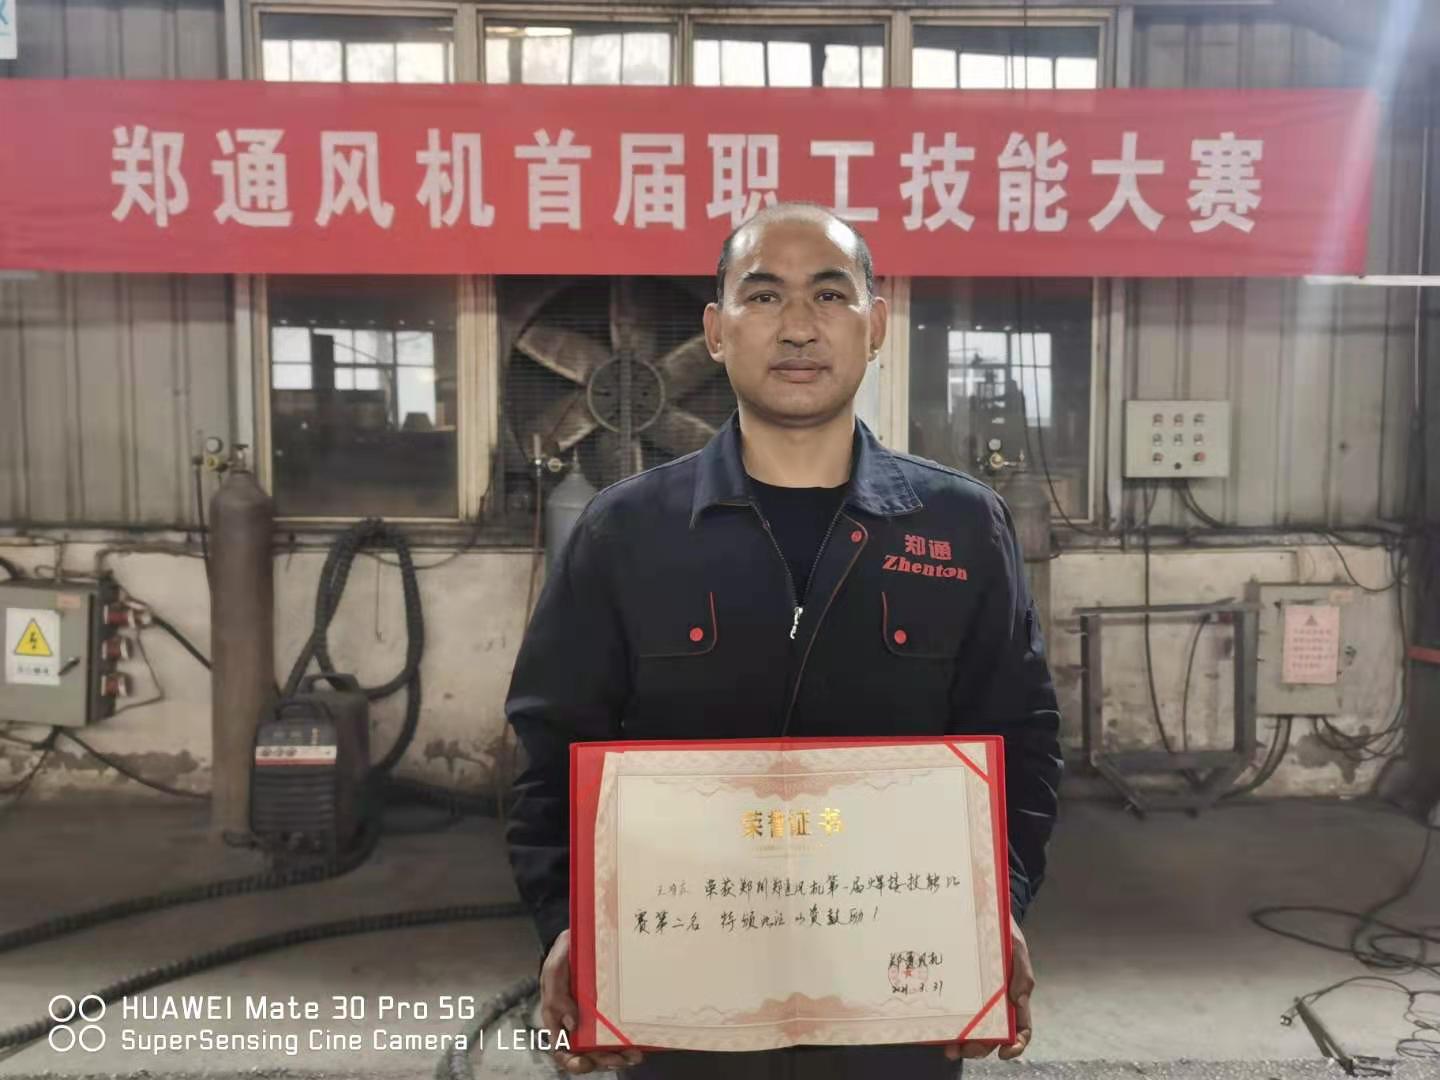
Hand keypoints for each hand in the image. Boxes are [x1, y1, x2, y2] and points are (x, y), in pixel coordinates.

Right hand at [539, 929, 645, 1073]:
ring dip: (619, 1055)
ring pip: (606, 1045)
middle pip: (587, 1052)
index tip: (584, 1063)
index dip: (571, 1061)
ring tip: (634, 1055)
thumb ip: (557, 995)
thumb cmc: (565, 954)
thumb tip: (573, 1025)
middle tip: (619, 1059)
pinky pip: (620, 1030)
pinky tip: (641, 1042)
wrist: (587, 936)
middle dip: (603, 1060)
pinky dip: (630, 1039)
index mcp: (558, 1017)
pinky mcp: (612, 1010)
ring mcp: (596, 1017)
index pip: (561, 1048)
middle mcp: (577, 1022)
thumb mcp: (554, 969)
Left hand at [943, 915, 1033, 1062]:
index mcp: (1014, 996)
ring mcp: (975, 997)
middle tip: (963, 1050)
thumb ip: (1022, 972)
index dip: (1017, 1045)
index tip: (1005, 1052)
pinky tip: (937, 1027)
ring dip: (961, 1043)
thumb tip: (1019, 1001)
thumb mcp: (1015, 946)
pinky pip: (953, 1010)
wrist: (978, 910)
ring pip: (970, 1029)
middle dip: (978, 1048)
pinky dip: (947, 1023)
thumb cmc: (1002, 930)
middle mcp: (994, 1002)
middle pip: (991, 1036)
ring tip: (948, 1047)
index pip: (1021, 1029)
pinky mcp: (957, 988)